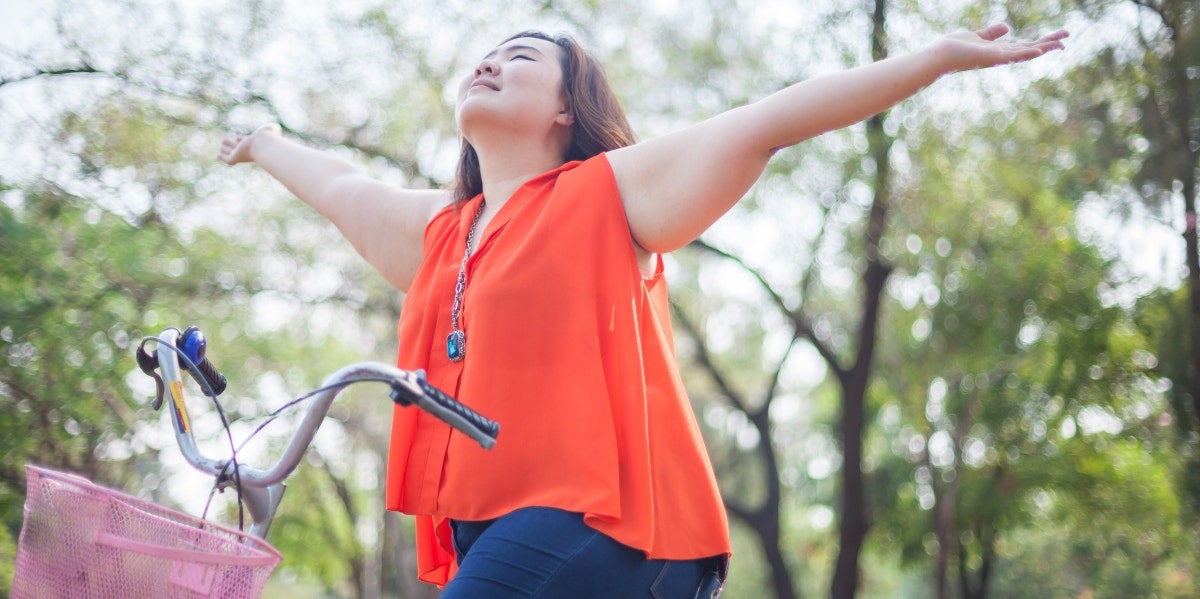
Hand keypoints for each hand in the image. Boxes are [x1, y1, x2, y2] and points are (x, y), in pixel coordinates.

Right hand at [218, 123, 281, 164]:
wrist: (264, 145)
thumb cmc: (269, 138)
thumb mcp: (272, 129)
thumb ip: (272, 128)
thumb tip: (275, 128)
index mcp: (254, 144)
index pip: (246, 142)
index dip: (242, 139)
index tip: (239, 138)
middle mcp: (247, 149)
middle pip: (238, 147)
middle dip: (233, 144)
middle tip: (227, 141)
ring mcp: (241, 154)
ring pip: (231, 152)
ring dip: (226, 148)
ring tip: (222, 146)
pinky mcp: (236, 158)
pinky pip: (228, 160)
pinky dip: (223, 158)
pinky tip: (218, 155)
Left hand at [931, 23, 1068, 73]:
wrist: (940, 55)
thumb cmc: (955, 47)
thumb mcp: (978, 35)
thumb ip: (992, 33)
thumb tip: (1006, 27)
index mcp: (999, 50)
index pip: (1025, 44)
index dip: (1041, 41)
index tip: (1058, 37)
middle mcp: (1001, 55)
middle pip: (1030, 48)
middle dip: (1048, 43)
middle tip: (1067, 37)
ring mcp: (997, 58)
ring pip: (1025, 52)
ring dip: (1043, 48)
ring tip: (1061, 44)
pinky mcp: (991, 57)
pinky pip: (1012, 55)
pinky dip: (1026, 53)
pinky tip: (1038, 50)